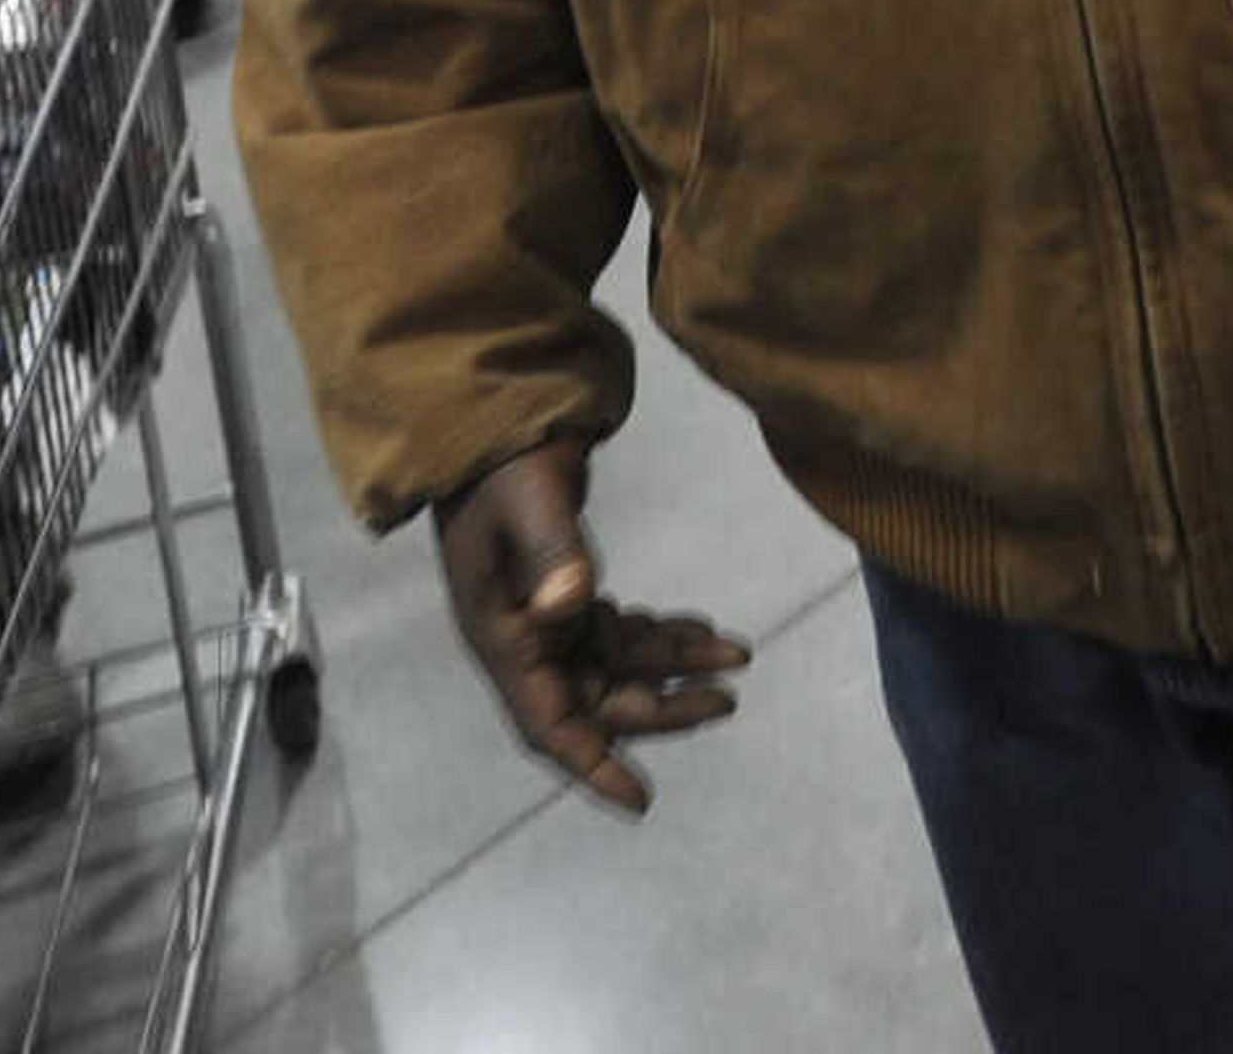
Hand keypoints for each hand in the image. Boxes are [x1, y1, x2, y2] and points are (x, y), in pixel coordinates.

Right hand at [434, 442, 747, 815]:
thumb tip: (572, 605)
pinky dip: (663, 635)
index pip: (548, 726)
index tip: (642, 800)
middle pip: (598, 702)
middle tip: (728, 697)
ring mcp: (546, 621)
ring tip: (738, 654)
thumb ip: (551, 550)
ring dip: (675, 665)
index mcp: (504, 641)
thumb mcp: (529, 502)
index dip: (593, 766)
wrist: (493, 433)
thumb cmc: (504, 469)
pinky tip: (703, 628)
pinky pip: (620, 633)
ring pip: (618, 668)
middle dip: (662, 707)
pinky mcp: (567, 594)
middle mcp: (525, 643)